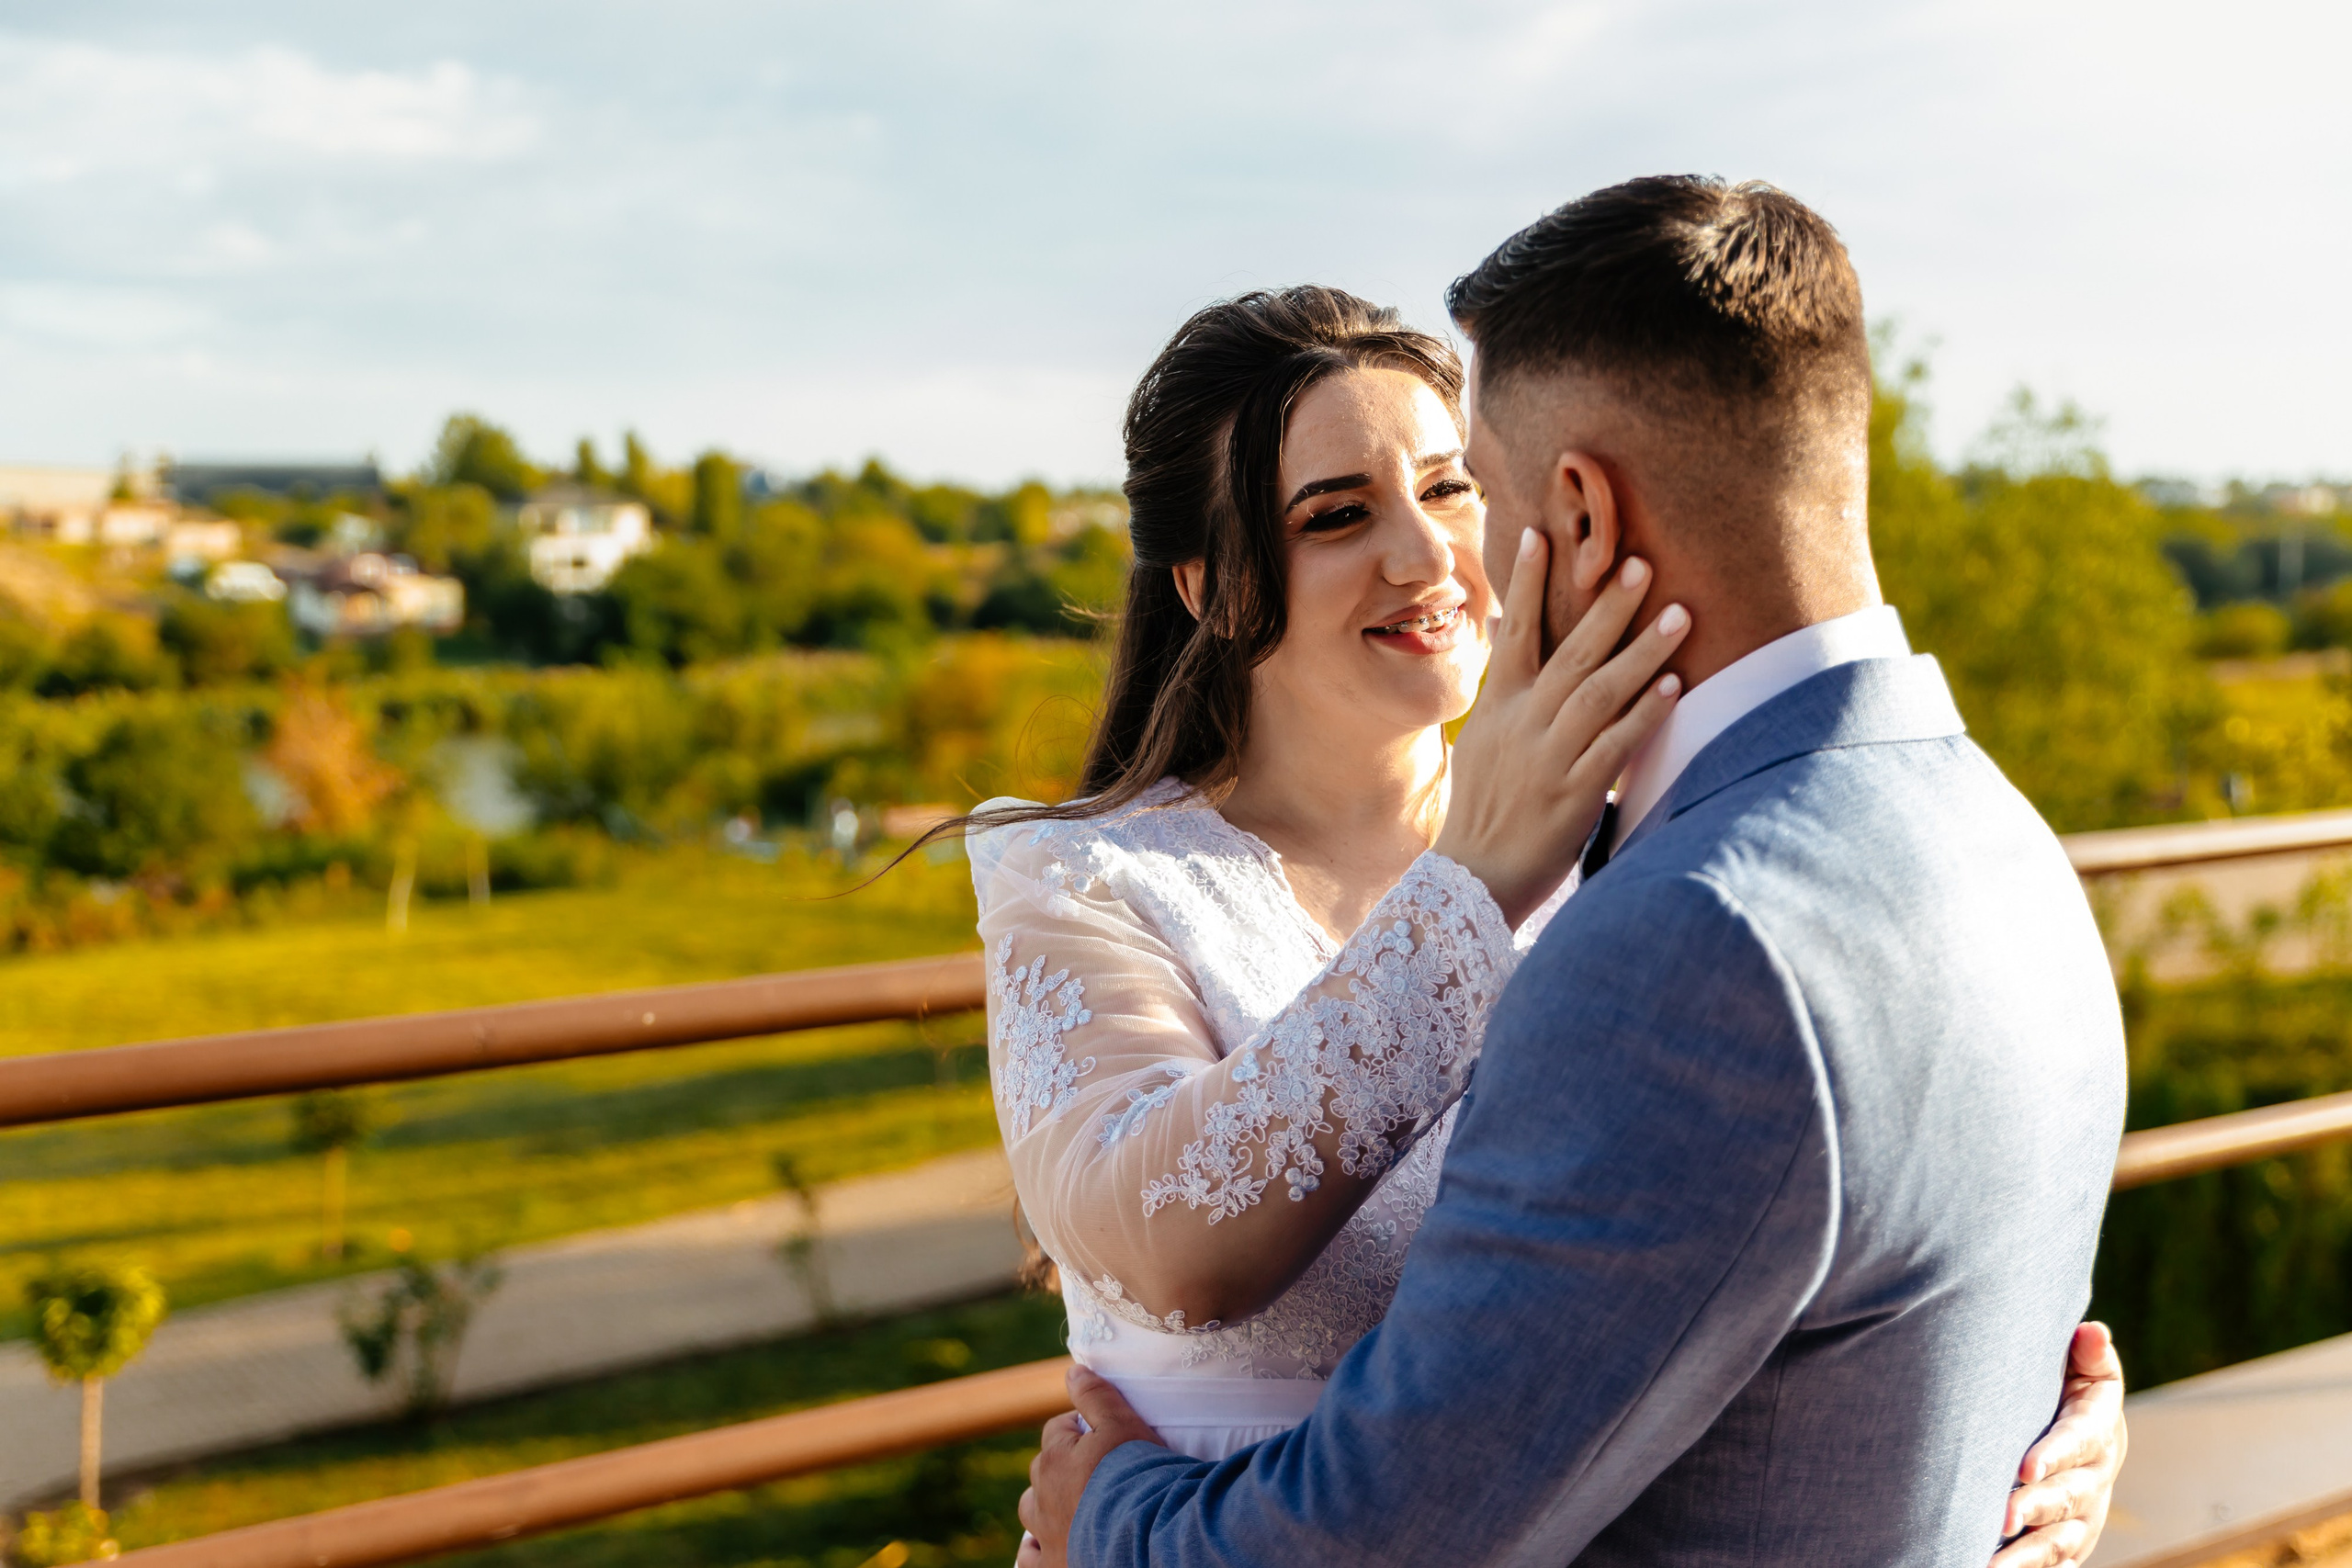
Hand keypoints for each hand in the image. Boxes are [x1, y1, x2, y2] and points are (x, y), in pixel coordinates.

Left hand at [1016, 1365, 1166, 1567]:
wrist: (1147, 1535)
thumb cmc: (1139, 1476)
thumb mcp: (1123, 1424)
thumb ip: (1095, 1396)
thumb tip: (1073, 1372)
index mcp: (1054, 1458)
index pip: (1056, 1430)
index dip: (1077, 1430)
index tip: (1099, 1436)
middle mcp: (1042, 1496)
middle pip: (1042, 1470)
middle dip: (1061, 1467)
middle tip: (1093, 1473)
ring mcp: (1046, 1535)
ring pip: (1032, 1512)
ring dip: (1044, 1507)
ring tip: (1068, 1508)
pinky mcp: (1052, 1566)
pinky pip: (1030, 1558)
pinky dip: (1036, 1549)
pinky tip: (1046, 1547)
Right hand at [1433, 533, 1689, 925]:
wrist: (1474, 878)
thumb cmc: (1483, 810)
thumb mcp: (1481, 743)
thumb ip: (1502, 693)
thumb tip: (1503, 635)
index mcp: (1496, 707)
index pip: (1514, 633)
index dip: (1527, 583)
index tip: (1543, 534)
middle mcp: (1521, 724)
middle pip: (1570, 652)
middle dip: (1607, 606)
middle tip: (1641, 563)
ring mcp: (1547, 756)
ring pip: (1599, 691)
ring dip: (1642, 651)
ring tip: (1680, 614)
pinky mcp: (1573, 792)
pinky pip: (1614, 745)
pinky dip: (1643, 715)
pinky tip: (1673, 688)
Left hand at [1989, 1322, 2127, 1567]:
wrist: (2067, 1427)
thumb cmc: (2061, 1385)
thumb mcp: (2080, 1366)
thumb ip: (2086, 1353)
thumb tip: (2092, 1332)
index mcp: (2098, 1430)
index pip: (2079, 1441)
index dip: (2055, 1454)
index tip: (2025, 1468)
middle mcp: (2095, 1478)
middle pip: (2068, 1498)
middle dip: (2035, 1508)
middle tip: (2002, 1517)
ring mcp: (2083, 1516)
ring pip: (2060, 1541)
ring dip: (2028, 1554)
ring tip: (1992, 1563)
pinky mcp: (2067, 1543)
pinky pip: (2055, 1565)